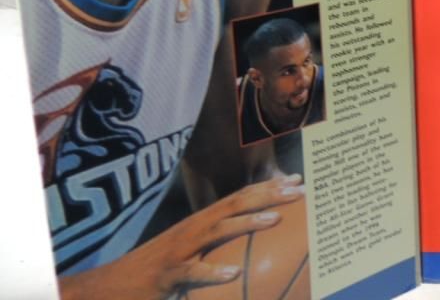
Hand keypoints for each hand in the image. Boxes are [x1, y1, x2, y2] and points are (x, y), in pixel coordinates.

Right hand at [58, 175, 303, 299]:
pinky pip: (191, 273)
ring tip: (275, 220)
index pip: (240, 197)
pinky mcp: (166, 275)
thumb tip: (253, 247)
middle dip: (268, 195)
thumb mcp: (193, 251)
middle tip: (299, 191)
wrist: (110, 287)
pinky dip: (212, 272)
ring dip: (247, 223)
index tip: (298, 181)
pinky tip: (233, 275)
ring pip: (217, 231)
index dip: (268, 187)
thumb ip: (219, 244)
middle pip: (234, 205)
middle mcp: (193, 229)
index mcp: (202, 222)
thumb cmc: (158, 271)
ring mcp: (179, 250)